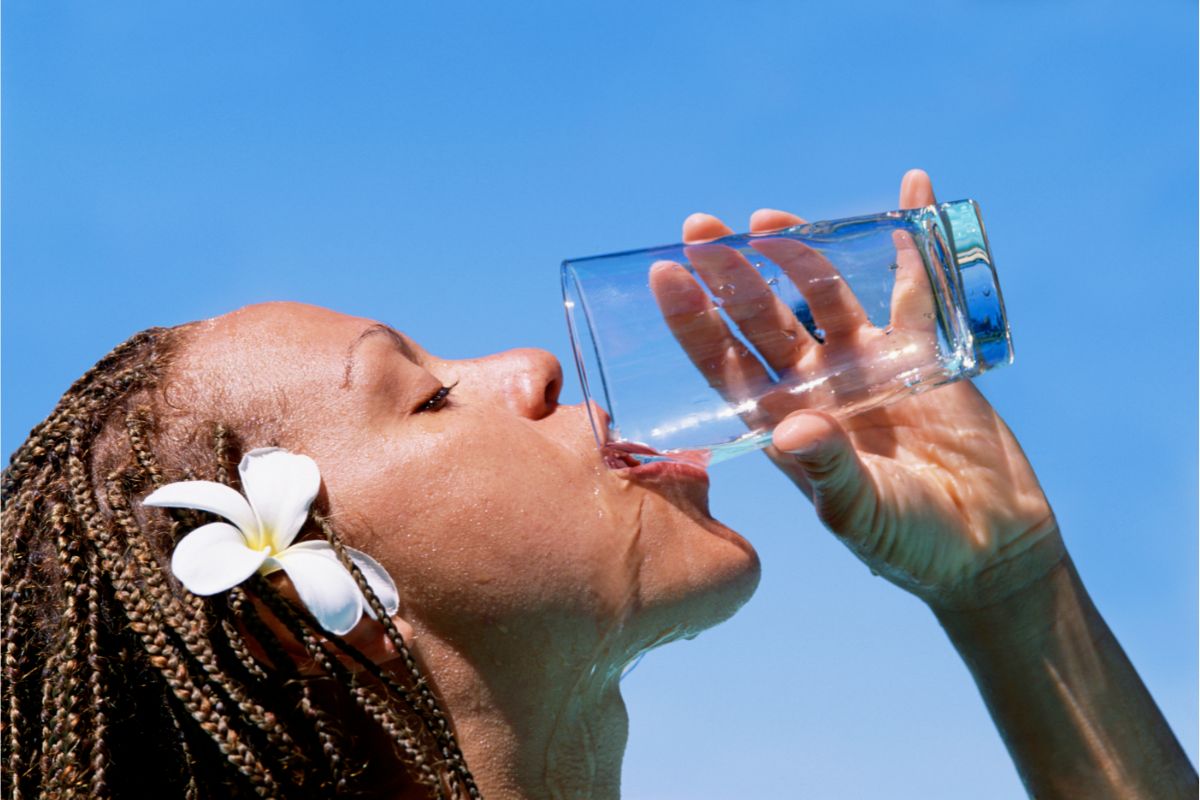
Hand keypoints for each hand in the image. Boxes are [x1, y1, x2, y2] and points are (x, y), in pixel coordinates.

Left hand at [651, 170, 1062, 609]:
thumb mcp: (861, 514)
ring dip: (797, 252)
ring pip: (823, 294)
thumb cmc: (910, 544)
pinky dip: (915, 241)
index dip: (694, 323)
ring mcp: (866, 365)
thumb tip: (794, 429)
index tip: (666, 275)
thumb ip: (829, 472)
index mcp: (783, 423)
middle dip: (731, 274)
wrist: (986, 547)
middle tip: (699, 228)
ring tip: (768, 217)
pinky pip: (916, 286)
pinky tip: (910, 190)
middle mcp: (815, 385)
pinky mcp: (921, 353)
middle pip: (763, 318)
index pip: (725, 364)